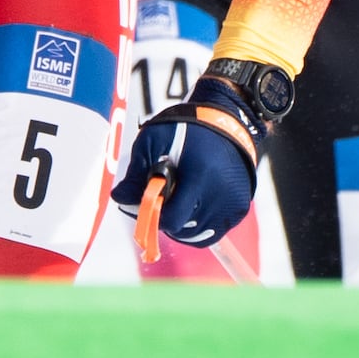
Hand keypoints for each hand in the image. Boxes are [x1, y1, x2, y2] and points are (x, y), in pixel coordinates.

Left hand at [117, 57, 290, 255]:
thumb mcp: (153, 142)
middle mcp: (220, 195)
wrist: (226, 122)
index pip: (171, 219)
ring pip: (198, 235)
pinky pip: (213, 232)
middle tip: (163, 198)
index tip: (149, 201)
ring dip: (183, 224)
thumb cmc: (185, 129)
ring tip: (178, 200)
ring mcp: (233, 204)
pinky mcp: (239, 208)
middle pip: (183, 230)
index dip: (154, 215)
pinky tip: (192, 205)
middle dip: (167, 218)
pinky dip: (199, 225)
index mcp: (199, 177)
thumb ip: (136, 174)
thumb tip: (119, 198)